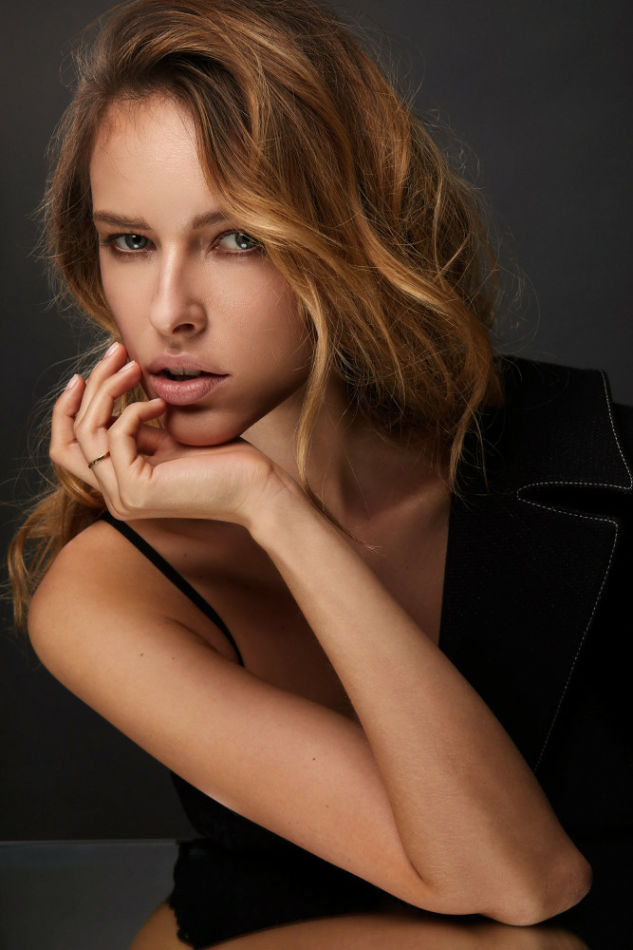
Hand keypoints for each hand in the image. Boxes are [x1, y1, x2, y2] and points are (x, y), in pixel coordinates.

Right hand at [50, 342, 290, 527]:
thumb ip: (138, 425)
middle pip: (72, 436)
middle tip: (115, 351)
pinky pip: (117, 436)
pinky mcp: (137, 491)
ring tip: (137, 365)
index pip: (69, 447)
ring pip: (89, 432)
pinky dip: (135, 410)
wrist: (256, 487)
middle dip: (90, 386)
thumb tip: (111, 387)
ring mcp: (123, 498)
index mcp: (120, 485)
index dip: (68, 407)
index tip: (86, 371)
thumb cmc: (225, 460)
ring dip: (108, 389)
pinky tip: (162, 403)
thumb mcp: (170, 436)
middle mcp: (115, 497)